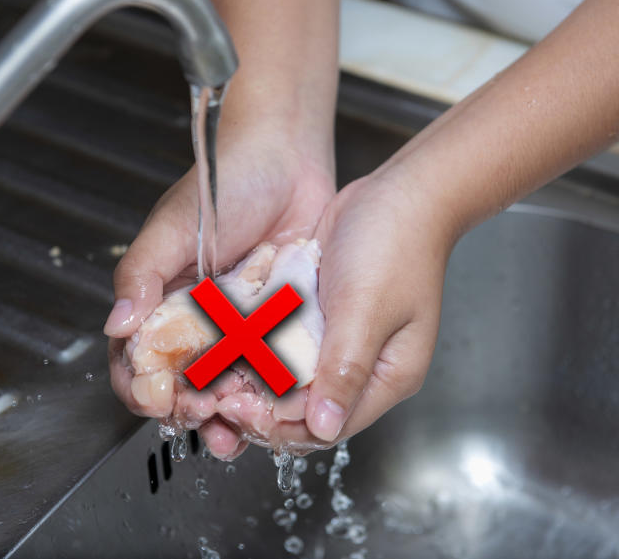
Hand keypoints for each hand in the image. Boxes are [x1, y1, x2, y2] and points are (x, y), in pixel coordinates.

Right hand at [105, 129, 333, 458]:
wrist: (287, 157)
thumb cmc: (224, 180)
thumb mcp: (173, 226)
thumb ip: (142, 274)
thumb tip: (117, 324)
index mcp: (159, 297)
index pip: (137, 358)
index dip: (142, 386)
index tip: (156, 400)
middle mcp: (196, 317)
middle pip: (181, 383)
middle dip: (185, 412)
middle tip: (202, 419)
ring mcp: (238, 323)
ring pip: (224, 385)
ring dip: (226, 413)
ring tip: (237, 428)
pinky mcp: (276, 322)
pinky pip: (267, 366)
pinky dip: (265, 391)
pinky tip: (271, 404)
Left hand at [213, 165, 455, 451]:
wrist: (400, 189)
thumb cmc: (397, 245)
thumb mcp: (366, 310)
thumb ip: (344, 370)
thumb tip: (324, 429)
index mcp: (387, 377)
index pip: (328, 427)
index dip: (282, 427)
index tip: (240, 411)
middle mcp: (363, 366)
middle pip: (306, 409)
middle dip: (263, 408)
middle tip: (221, 397)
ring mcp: (340, 341)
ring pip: (291, 380)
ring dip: (256, 382)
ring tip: (218, 377)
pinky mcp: (323, 315)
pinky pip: (287, 345)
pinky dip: (261, 349)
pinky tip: (230, 346)